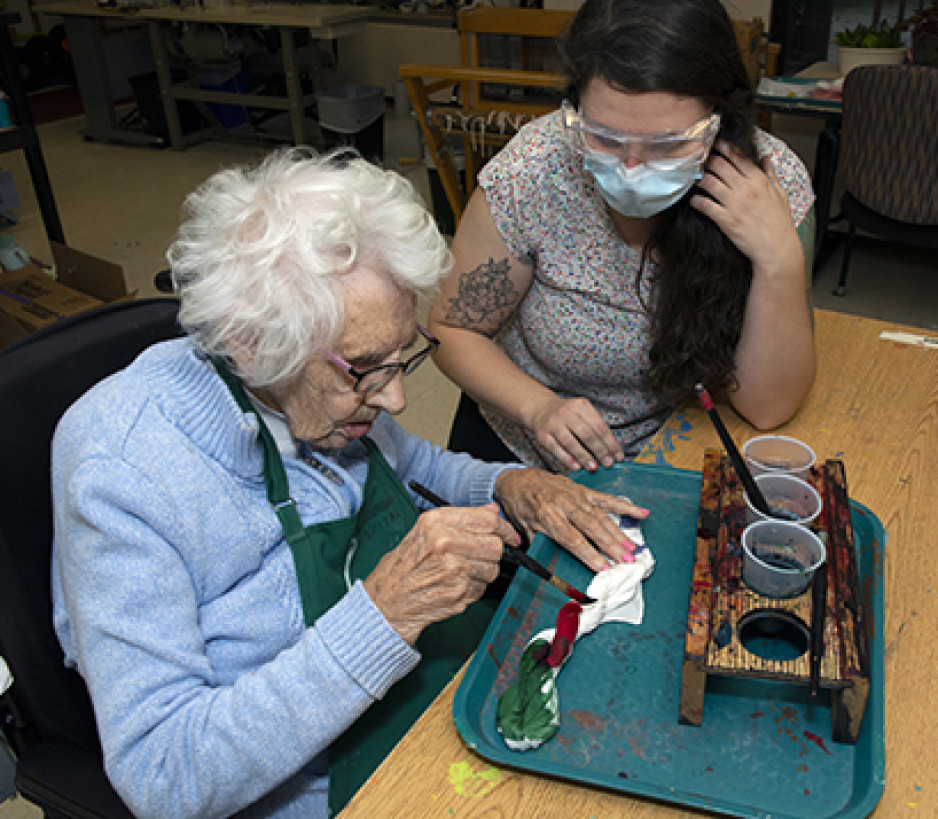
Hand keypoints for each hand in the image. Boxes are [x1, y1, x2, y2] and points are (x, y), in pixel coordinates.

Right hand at [362, 504, 515, 644]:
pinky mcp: (458, 593)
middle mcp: (446, 542)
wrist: (388, 599)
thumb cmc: (406, 563)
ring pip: (493, 569)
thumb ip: (463, 518)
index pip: (488, 521)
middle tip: (480, 556)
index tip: (510, 536)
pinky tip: (455, 585)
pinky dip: (474, 588)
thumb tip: (493, 510)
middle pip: (495, 546)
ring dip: (483, 572)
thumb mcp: (427, 529)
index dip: (505, 529)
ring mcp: (454, 569)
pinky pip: (483, 588)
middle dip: (493, 553)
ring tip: (461, 572)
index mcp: (438, 521)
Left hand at [494, 468, 649, 572]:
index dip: (589, 554)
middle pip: (592, 527)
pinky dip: (625, 506)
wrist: (518, 479)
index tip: (603, 568)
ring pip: (602, 515)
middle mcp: (565, 504)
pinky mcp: (584, 490)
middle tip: (627, 561)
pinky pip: (606, 498)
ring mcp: (576, 496)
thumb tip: (547, 567)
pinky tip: (641, 513)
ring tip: (633, 549)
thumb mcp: (523, 527)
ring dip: (619, 533)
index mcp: (548, 516)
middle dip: (611, 546)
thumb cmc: (521, 506)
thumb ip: (538, 545)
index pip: (572, 538)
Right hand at [527, 394, 624, 472]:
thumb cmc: (568, 415)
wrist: (541, 409)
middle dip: (599, 450)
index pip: (599, 426)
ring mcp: (553, 423)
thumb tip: (610, 452)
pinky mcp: (543, 435)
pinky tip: (576, 466)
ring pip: (570, 442)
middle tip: (608, 463)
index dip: (610, 442)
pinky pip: (556, 449)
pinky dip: (567, 459)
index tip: (618, 456)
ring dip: (583, 456)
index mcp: (580, 405)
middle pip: (586, 433)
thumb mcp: (582, 412)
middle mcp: (566, 412)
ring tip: (593, 467)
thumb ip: (594, 428)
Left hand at [690, 140, 802, 276]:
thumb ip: (771, 174)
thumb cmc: (779, 223)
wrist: (776, 248)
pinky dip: (696, 201)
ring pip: (709, 182)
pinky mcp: (726, 220)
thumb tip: (766, 158)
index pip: (738, 156)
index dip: (724, 147)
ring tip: (695, 180)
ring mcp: (735, 204)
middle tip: (701, 163)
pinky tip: (694, 201)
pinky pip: (705, 205)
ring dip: (699, 179)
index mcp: (759, 180)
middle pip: (719, 165)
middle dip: (707, 161)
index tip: (715, 144)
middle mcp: (746, 188)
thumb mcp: (781, 193)